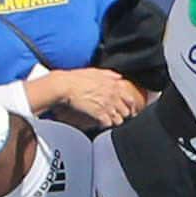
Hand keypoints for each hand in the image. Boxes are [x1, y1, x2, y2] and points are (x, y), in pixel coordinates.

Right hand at [30, 66, 148, 127]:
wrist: (64, 86)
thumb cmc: (77, 78)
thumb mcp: (95, 71)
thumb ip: (109, 74)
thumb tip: (119, 76)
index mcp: (114, 85)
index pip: (130, 99)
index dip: (131, 107)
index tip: (130, 111)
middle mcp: (113, 96)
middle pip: (126, 112)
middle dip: (122, 115)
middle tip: (117, 117)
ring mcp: (106, 105)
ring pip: (119, 120)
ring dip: (114, 121)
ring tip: (108, 120)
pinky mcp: (98, 114)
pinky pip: (108, 124)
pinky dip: (105, 125)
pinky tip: (100, 123)